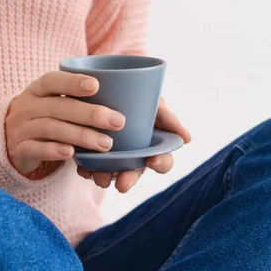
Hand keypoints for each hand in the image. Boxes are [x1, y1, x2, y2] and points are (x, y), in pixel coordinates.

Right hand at [5, 71, 124, 178]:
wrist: (7, 141)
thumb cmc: (45, 118)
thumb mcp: (54, 104)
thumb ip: (78, 100)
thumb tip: (125, 94)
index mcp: (38, 90)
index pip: (52, 80)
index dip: (73, 81)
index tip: (96, 85)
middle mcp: (28, 106)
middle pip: (59, 106)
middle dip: (91, 113)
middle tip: (119, 122)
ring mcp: (21, 128)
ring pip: (51, 128)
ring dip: (81, 135)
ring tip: (107, 144)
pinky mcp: (19, 150)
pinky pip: (35, 149)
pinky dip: (54, 150)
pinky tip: (72, 153)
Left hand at [76, 97, 191, 192]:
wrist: (109, 84)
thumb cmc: (140, 96)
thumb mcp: (154, 103)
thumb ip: (168, 118)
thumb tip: (187, 138)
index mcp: (154, 147)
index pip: (163, 162)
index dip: (160, 163)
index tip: (153, 160)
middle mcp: (135, 155)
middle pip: (136, 172)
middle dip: (129, 179)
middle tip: (122, 185)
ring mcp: (114, 155)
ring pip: (111, 172)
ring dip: (105, 177)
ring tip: (97, 177)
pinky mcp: (93, 151)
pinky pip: (90, 165)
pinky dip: (86, 168)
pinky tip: (82, 167)